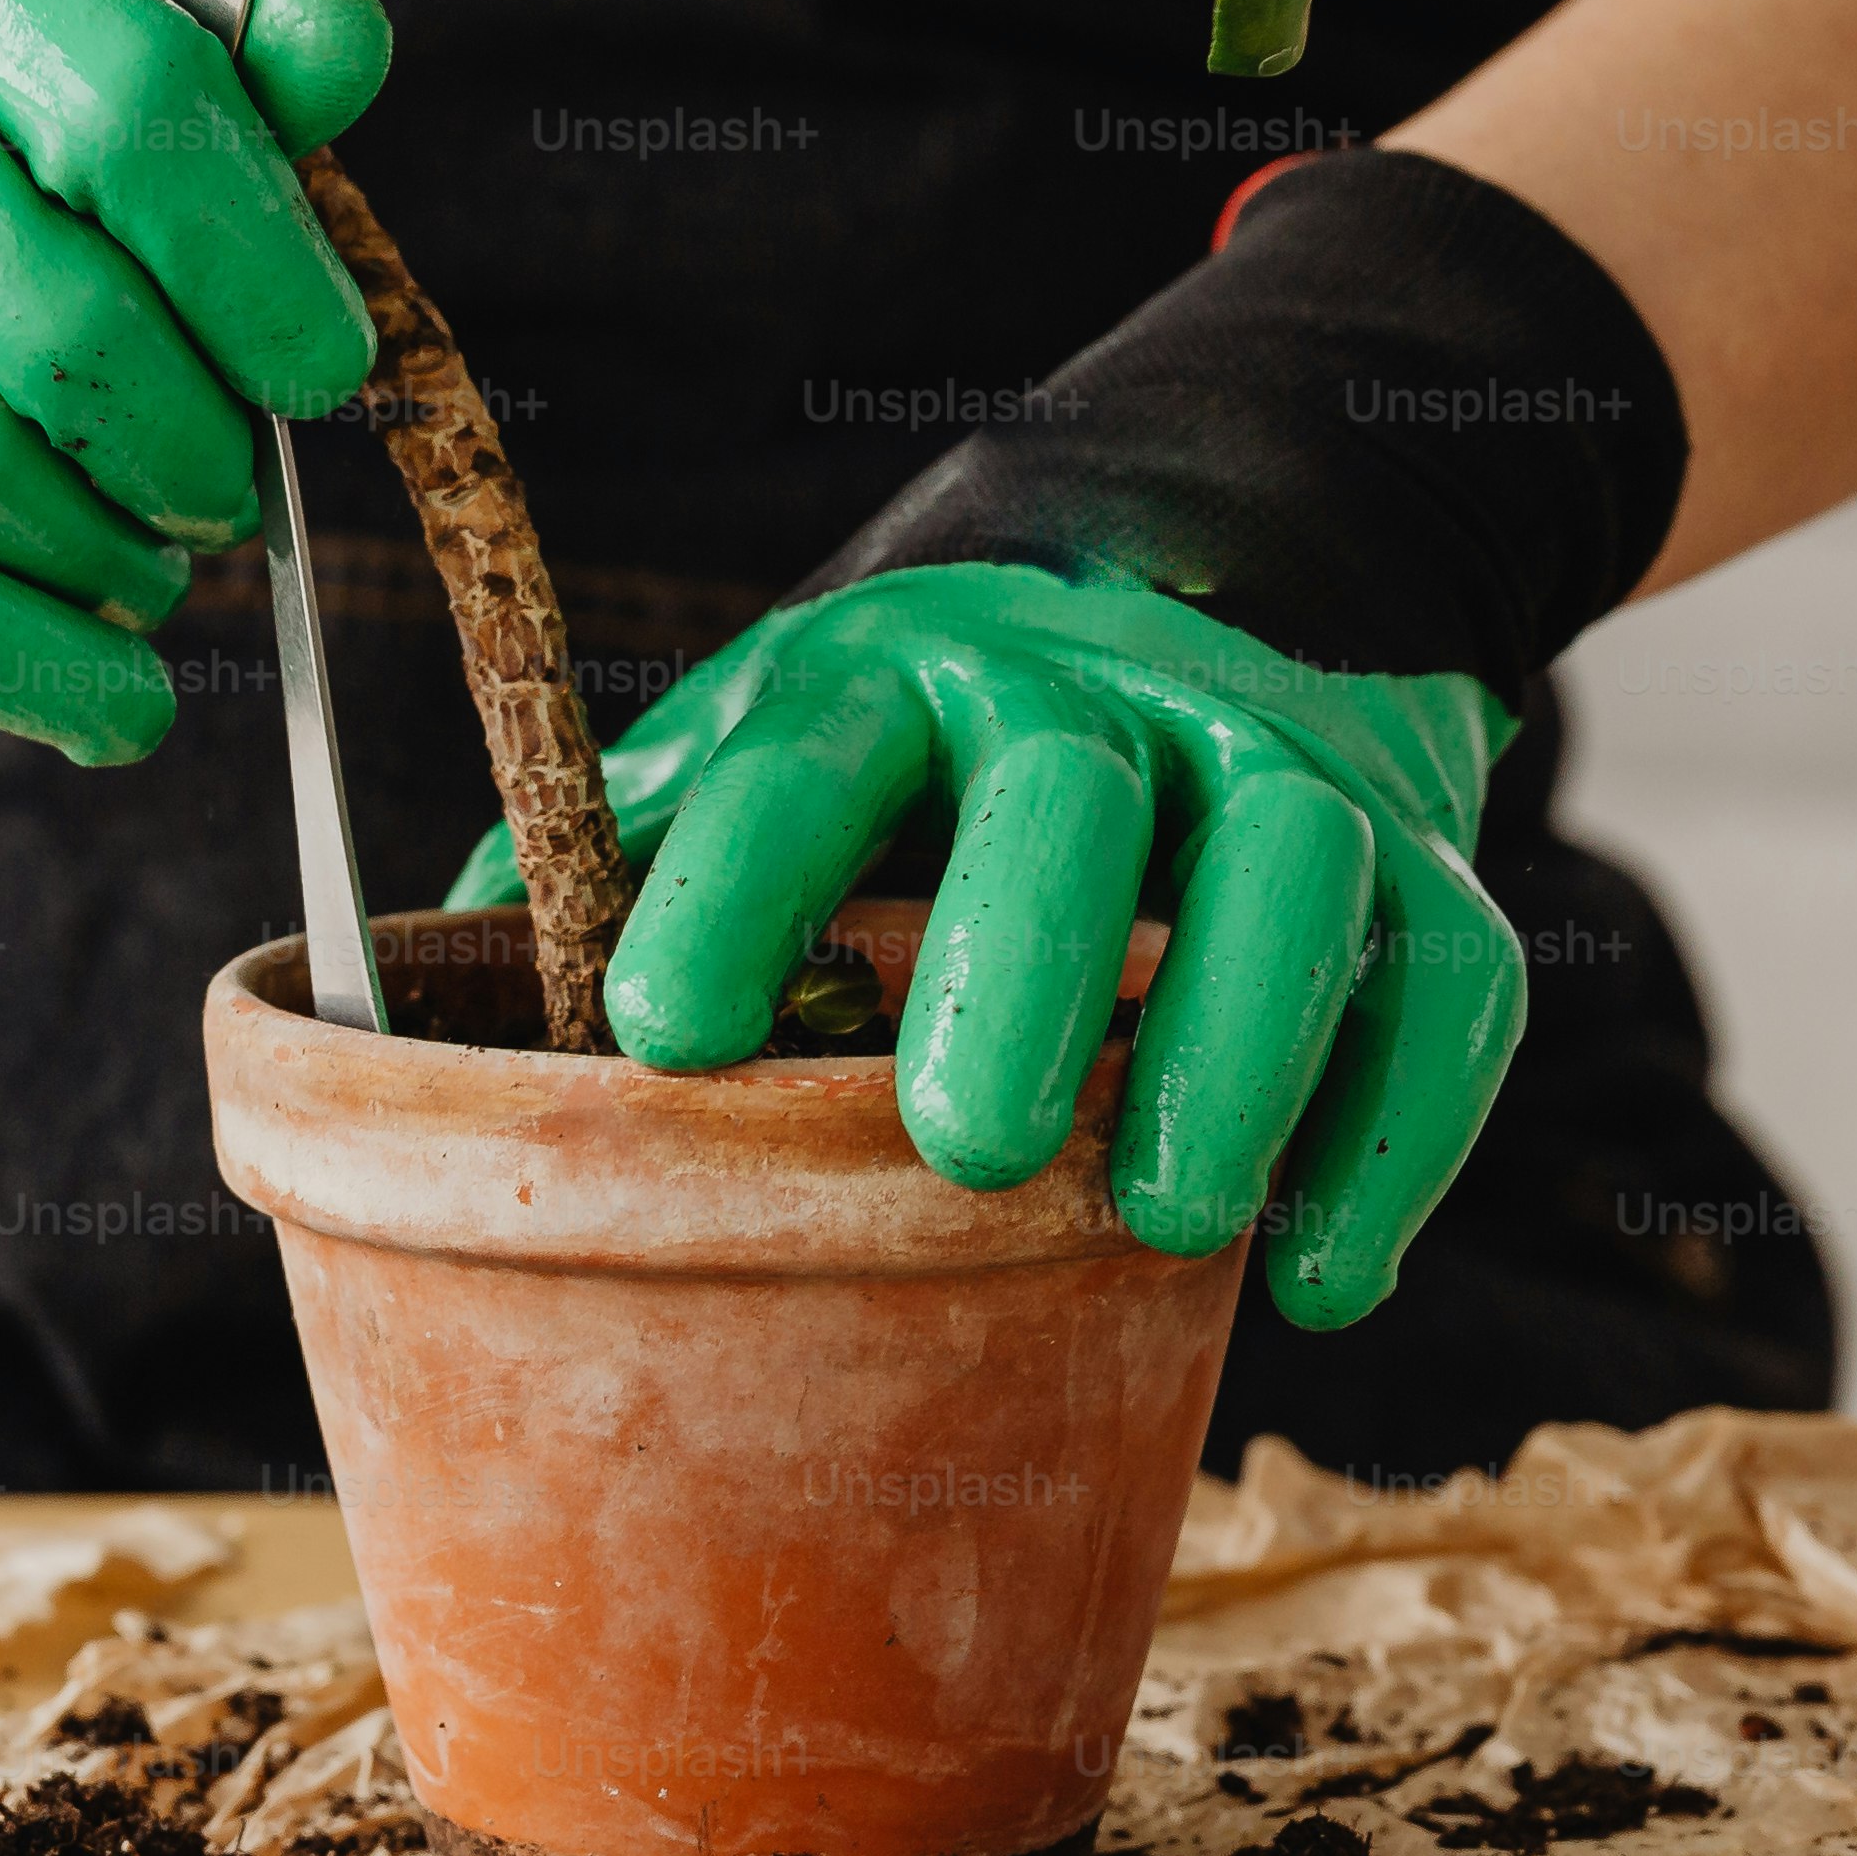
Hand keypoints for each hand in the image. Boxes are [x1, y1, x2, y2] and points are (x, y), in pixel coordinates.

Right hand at [0, 0, 387, 763]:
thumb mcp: (44, 59)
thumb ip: (211, 75)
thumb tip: (338, 42)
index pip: (133, 108)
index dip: (256, 271)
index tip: (324, 371)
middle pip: (55, 320)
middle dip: (183, 448)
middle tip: (218, 497)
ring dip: (100, 561)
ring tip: (143, 571)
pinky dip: (8, 663)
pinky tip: (111, 705)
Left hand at [454, 564, 1525, 1325]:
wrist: (1208, 576)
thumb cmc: (922, 743)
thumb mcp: (763, 745)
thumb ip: (621, 857)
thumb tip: (412, 1010)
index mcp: (887, 680)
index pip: (803, 760)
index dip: (731, 888)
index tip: (664, 1039)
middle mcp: (1087, 697)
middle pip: (1070, 795)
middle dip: (1025, 964)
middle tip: (968, 1144)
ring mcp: (1268, 762)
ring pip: (1292, 869)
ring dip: (1244, 1048)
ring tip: (1173, 1221)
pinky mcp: (1415, 852)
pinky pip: (1445, 979)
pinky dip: (1399, 1131)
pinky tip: (1319, 1279)